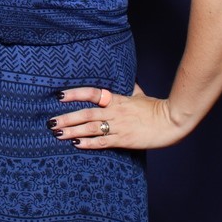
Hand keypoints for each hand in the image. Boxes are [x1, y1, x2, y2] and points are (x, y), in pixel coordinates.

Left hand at [47, 85, 186, 149]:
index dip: (75, 94)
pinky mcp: (124, 140)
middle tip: (50, 122)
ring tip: (58, 134)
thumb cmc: (156, 107)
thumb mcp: (139, 93)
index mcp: (116, 99)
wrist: (171, 121)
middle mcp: (114, 112)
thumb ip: (129, 87)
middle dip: (67, 118)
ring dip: (73, 131)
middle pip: (86, 114)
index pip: (91, 93)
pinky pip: (103, 142)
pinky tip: (76, 144)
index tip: (59, 95)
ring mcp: (119, 126)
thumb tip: (125, 77)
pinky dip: (89, 143)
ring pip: (91, 129)